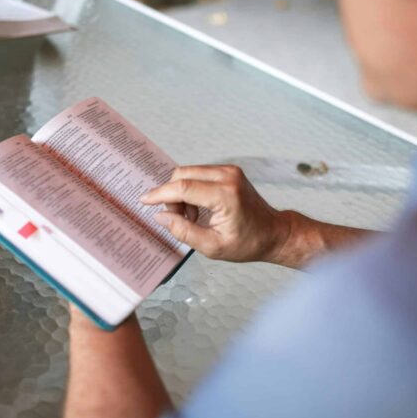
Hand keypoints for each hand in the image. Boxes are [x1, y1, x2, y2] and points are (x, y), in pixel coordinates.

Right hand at [140, 165, 293, 262]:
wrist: (273, 232)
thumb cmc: (248, 243)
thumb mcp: (212, 247)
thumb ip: (183, 231)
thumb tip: (160, 216)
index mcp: (225, 195)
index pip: (183, 188)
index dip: (160, 194)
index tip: (144, 200)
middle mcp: (228, 176)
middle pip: (182, 176)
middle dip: (172, 196)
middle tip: (180, 219)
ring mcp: (229, 171)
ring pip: (188, 173)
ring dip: (182, 194)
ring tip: (193, 217)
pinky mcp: (228, 170)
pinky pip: (198, 174)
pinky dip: (191, 189)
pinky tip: (200, 208)